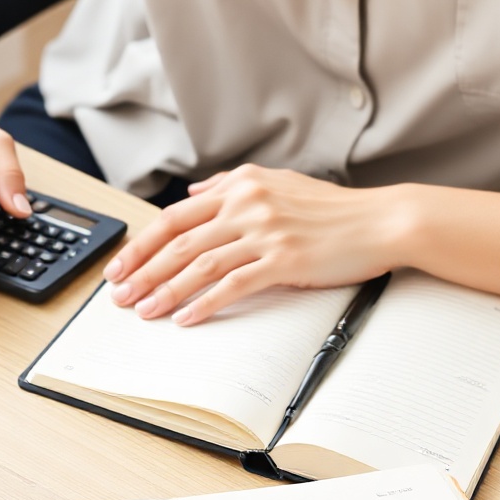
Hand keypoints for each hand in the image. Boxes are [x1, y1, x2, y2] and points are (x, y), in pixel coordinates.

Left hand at [102, 165, 407, 325]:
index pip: (176, 216)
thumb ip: (230, 184)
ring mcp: (265, 232)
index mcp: (240, 185)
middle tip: (119, 295)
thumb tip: (193, 194)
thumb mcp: (277, 180)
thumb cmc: (332, 207)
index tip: (121, 265)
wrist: (380, 220)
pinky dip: (206, 303)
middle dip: (143, 271)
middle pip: (179, 241)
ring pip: (200, 264)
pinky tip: (187, 318)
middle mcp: (247, 204)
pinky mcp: (285, 260)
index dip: (143, 243)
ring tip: (144, 311)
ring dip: (166, 291)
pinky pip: (234, 284)